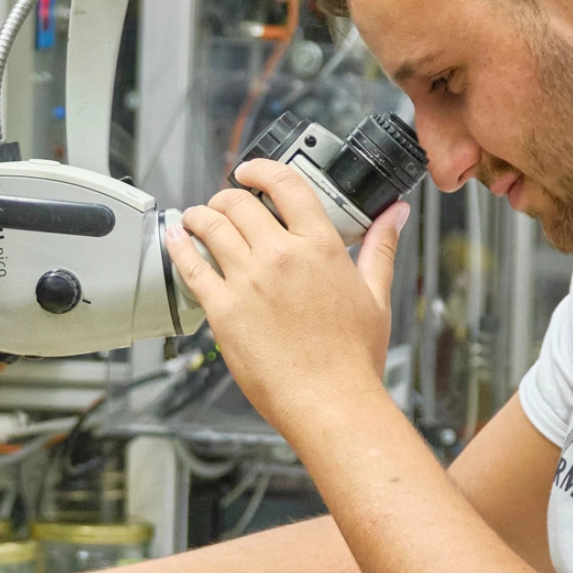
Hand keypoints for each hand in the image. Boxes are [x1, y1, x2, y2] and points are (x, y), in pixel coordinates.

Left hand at [165, 159, 408, 436]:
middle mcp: (280, 256)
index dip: (261, 169)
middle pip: (239, 202)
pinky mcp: (222, 309)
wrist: (330, 402)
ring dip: (199, 215)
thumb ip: (380, 248)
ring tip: (196, 218)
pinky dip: (178, 245)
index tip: (250, 172)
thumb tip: (396, 216)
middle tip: (224, 203)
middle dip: (227, 196)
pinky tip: (176, 239)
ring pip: (210, 226)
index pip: (285, 185)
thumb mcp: (375, 296)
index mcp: (319, 247)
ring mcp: (247, 281)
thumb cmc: (353, 359)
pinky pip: (190, 265)